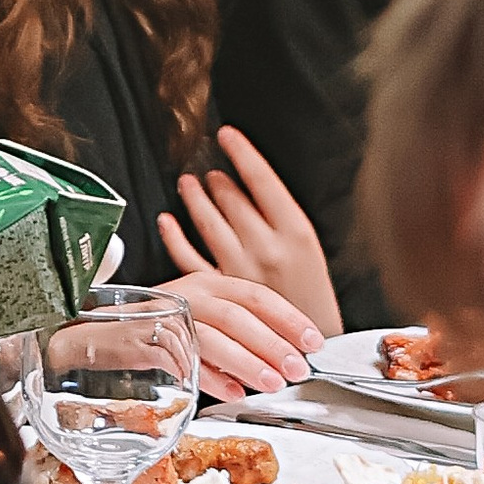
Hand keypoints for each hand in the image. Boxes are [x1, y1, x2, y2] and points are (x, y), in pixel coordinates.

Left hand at [157, 128, 340, 337]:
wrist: (315, 348)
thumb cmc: (315, 298)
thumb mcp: (311, 252)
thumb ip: (282, 223)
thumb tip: (254, 191)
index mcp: (295, 232)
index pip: (263, 180)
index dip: (242, 153)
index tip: (227, 135)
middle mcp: (266, 246)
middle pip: (233, 200)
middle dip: (218, 180)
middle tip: (208, 170)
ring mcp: (239, 268)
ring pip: (210, 223)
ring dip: (195, 199)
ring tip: (188, 184)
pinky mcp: (221, 290)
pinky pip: (190, 257)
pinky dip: (175, 236)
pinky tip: (167, 220)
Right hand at [161, 267, 323, 400]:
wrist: (99, 333)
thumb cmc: (156, 329)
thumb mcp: (200, 318)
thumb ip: (235, 331)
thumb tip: (280, 357)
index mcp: (209, 283)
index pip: (257, 295)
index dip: (289, 319)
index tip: (313, 342)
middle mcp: (190, 293)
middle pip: (238, 316)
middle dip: (272, 344)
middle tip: (297, 368)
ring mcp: (167, 315)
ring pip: (214, 336)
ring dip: (246, 362)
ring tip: (270, 383)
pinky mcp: (146, 340)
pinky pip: (183, 359)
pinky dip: (209, 377)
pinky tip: (231, 392)